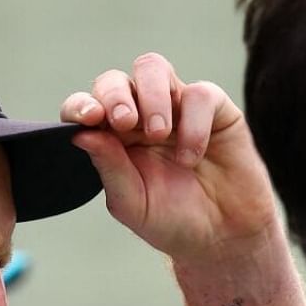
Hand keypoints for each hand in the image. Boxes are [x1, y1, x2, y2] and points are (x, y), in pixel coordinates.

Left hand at [60, 53, 277, 264]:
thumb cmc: (173, 220)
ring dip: (151, 96)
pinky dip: (193, 124)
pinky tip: (191, 157)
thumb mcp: (133, 203)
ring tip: (159, 134)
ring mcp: (177, 107)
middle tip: (124, 123)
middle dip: (115, 95)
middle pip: (117, 79)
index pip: (88, 107)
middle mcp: (141, 116)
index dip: (81, 105)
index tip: (88, 118)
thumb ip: (109, 168)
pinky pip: (200, 94)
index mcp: (113, 138)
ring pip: (153, 68)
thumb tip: (81, 134)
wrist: (224, 237)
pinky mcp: (215, 109)